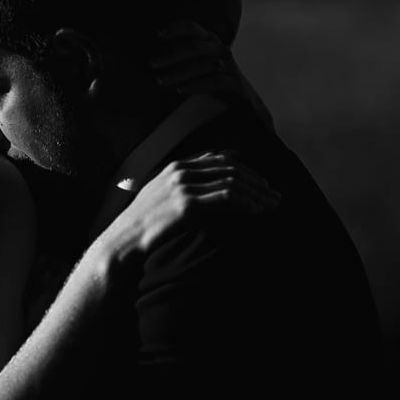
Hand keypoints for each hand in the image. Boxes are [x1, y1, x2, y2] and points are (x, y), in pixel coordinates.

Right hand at [94, 151, 279, 268]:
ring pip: (232, 183)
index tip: (262, 183)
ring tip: (273, 206)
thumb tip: (207, 192)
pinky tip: (258, 213)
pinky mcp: (187, 205)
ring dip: (257, 194)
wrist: (124, 241)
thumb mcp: (162, 198)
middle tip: (275, 196)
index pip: (221, 159)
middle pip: (231, 169)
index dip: (246, 169)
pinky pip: (226, 199)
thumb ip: (183, 188)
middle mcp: (181, 171)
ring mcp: (184, 186)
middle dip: (257, 182)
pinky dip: (246, 204)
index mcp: (177, 166)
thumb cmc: (143, 225)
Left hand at [152, 20, 273, 128]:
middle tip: (153, 64)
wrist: (241, 96)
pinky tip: (180, 89)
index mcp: (210, 40)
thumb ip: (184, 56)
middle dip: (171, 56)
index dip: (177, 29)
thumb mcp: (200, 61)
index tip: (159, 35)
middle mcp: (220, 49)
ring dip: (178, 74)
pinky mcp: (233, 82)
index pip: (193, 28)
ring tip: (162, 81)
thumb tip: (158, 56)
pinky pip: (213, 82)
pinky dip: (195, 85)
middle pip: (194, 48)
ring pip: (201, 66)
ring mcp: (228, 65)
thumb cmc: (214, 76)